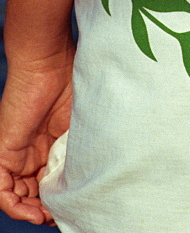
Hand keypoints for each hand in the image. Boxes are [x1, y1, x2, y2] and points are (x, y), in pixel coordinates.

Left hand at [0, 52, 73, 225]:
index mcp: (53, 144)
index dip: (62, 198)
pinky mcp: (3, 151)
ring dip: (31, 211)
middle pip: (34, 192)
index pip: (52, 182)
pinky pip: (1, 189)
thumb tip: (92, 180)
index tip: (76, 205)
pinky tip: (31, 212)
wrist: (50, 60)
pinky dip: (13, 206)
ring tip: (48, 217)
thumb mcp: (83, 124)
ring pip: (16, 195)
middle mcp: (33, 152)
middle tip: (62, 215)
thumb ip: (81, 150)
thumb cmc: (73, 82)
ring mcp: (17, 152)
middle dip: (47, 209)